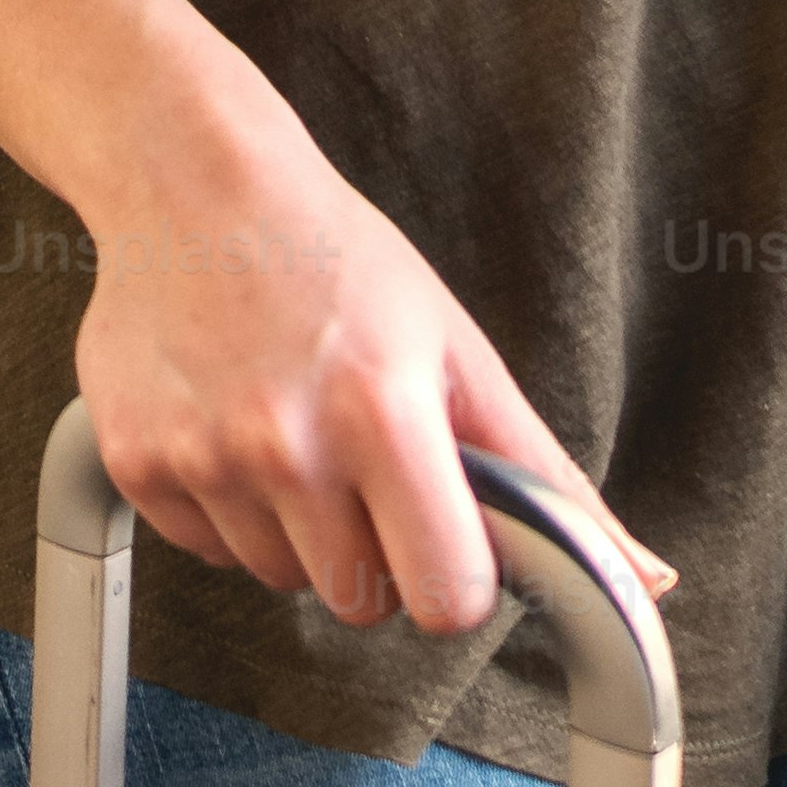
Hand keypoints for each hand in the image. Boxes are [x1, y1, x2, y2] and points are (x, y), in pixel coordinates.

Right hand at [69, 117, 664, 639]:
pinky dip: (229, 511)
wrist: (192, 184)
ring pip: (281, 579)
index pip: (444, 598)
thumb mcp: (459, 353)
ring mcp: (204, 458)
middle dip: (373, 551)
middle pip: (359, 603)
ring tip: (294, 430)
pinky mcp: (137, 463)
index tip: (445, 537)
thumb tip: (649, 580)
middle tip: (361, 461)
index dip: (454, 577)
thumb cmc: (336, 260)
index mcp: (383, 413)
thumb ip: (548, 479)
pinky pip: (208, 553)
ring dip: (299, 532)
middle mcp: (287, 444)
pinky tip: (234, 428)